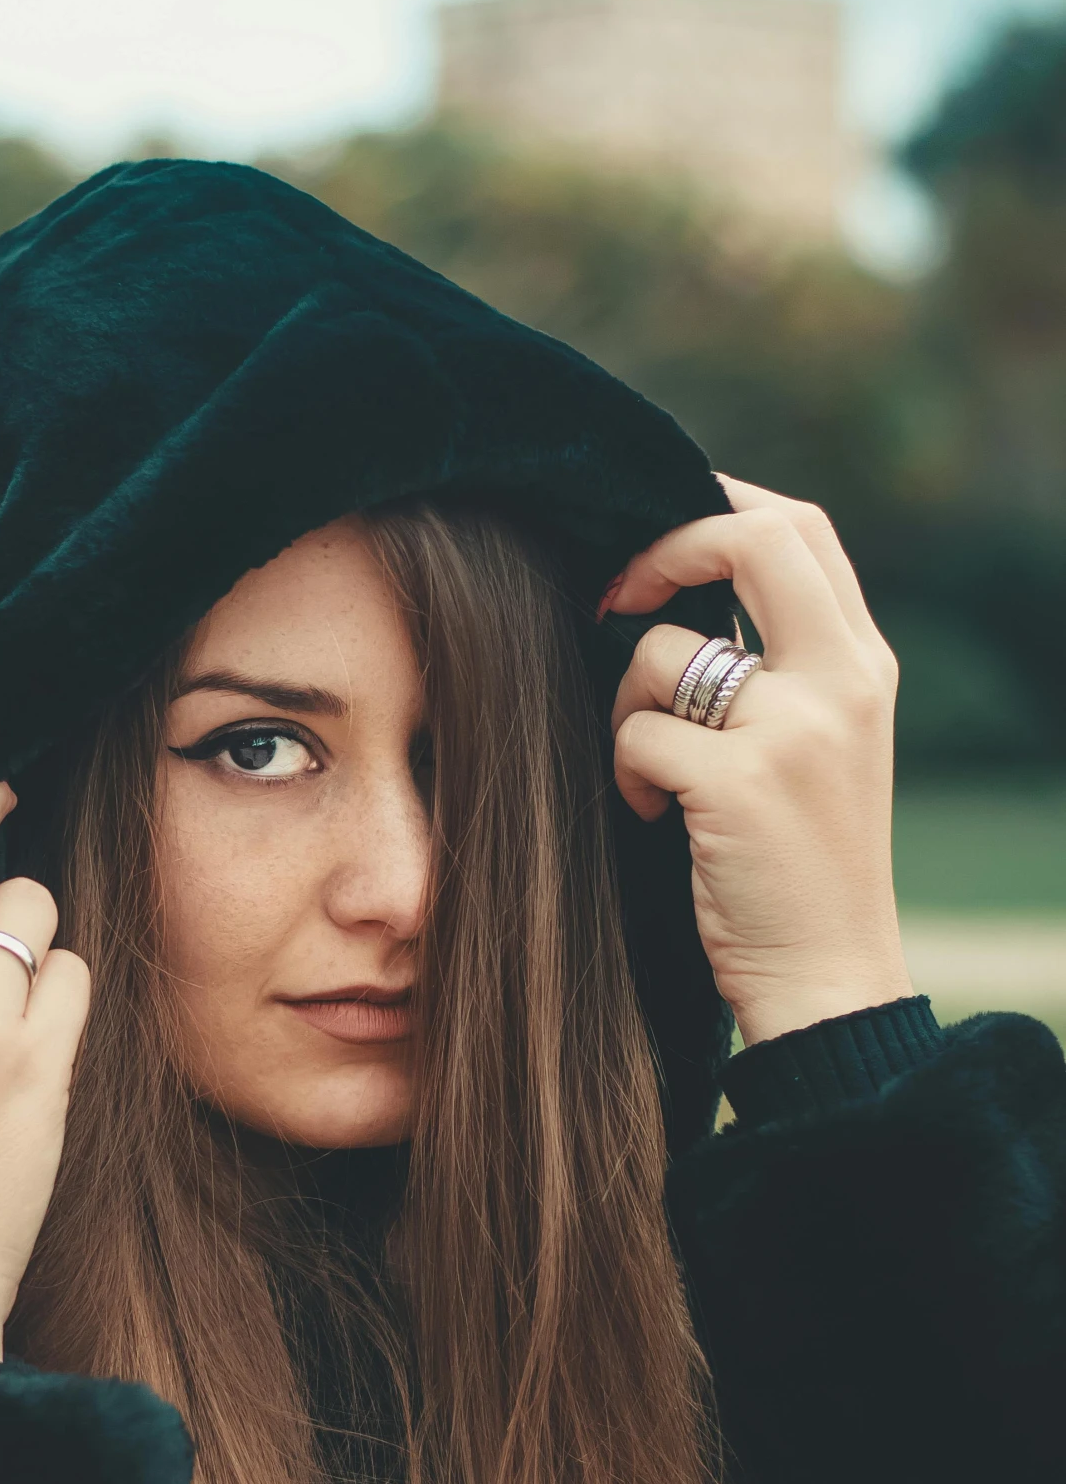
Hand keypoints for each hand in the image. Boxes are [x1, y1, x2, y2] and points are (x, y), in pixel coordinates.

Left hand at [604, 476, 912, 1047]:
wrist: (827, 976)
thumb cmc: (799, 867)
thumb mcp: (820, 746)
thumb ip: (780, 667)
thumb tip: (675, 594)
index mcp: (864, 665)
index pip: (801, 528)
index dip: (717, 507)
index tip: (656, 544)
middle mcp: (842, 681)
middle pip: (751, 539)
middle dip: (663, 549)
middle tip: (618, 596)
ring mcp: (794, 728)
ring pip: (662, 653)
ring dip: (627, 704)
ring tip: (654, 773)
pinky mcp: (740, 782)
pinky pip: (637, 734)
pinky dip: (626, 774)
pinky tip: (656, 816)